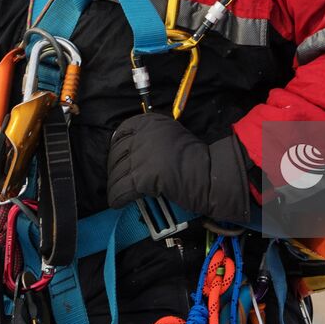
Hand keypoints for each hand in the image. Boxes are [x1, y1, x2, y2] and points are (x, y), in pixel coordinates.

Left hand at [106, 112, 252, 224]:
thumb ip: (149, 136)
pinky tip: (119, 202)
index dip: (116, 150)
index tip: (118, 159)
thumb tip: (129, 148)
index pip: (120, 134)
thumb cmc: (193, 156)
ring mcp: (140, 156)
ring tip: (120, 194)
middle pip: (115, 155)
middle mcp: (141, 135)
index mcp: (148, 121)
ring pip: (116, 175)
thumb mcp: (170, 133)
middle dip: (115, 170)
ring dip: (116, 186)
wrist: (209, 173)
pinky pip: (120, 191)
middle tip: (120, 180)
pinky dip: (118, 199)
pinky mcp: (141, 177)